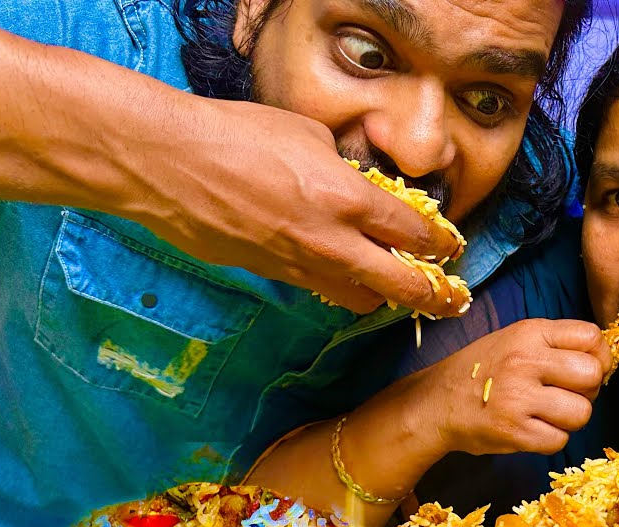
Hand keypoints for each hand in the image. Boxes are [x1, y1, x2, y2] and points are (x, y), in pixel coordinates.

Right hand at [129, 98, 462, 314]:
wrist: (168, 164)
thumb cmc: (235, 135)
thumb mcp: (306, 134)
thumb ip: (341, 166)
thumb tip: (356, 180)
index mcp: (350, 199)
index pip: (416, 235)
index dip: (440, 243)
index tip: (449, 246)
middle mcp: (334, 241)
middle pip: (404, 286)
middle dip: (434, 296)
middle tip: (450, 298)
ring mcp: (302, 266)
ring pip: (361, 299)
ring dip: (382, 295)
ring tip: (392, 287)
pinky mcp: (273, 276)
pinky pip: (320, 291)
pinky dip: (339, 286)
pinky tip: (341, 274)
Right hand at [414, 319, 611, 456]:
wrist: (435, 403)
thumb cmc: (482, 370)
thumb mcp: (515, 339)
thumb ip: (556, 344)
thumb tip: (603, 362)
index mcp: (529, 332)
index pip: (591, 337)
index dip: (599, 356)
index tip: (587, 369)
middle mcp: (525, 361)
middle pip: (592, 375)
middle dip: (588, 390)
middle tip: (568, 394)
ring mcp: (518, 398)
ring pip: (581, 412)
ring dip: (571, 418)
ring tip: (550, 414)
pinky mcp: (513, 432)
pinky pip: (559, 440)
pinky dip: (552, 439)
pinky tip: (534, 429)